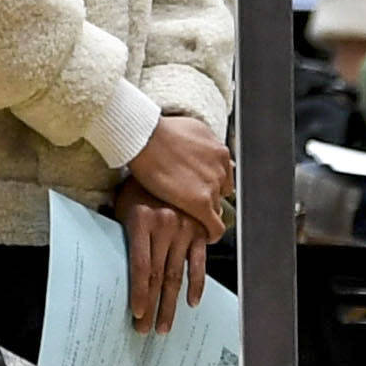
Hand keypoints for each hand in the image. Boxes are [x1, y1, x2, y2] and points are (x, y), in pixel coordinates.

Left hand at [119, 191, 212, 334]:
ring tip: (166, 325)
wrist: (162, 156)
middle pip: (158, 276)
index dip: (139, 294)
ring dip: (172, 303)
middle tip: (147, 330)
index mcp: (142, 220)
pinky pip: (199, 263)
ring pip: (177, 275)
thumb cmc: (137, 184)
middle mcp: (165, 226)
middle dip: (153, 307)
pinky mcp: (199, 231)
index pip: (140, 267)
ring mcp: (185, 229)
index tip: (136, 314)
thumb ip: (120, 231)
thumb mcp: (122, 203)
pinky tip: (192, 302)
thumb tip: (107, 261)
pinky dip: (197, 284)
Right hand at [125, 110, 236, 238]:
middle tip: (190, 201)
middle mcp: (220, 168)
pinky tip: (205, 237)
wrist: (143, 136)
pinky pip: (215, 226)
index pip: (223, 176)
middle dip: (207, 197)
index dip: (210, 184)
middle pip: (220, 193)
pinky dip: (212, 234)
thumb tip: (206, 149)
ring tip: (190, 217)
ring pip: (216, 208)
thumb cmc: (156, 129)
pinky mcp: (201, 202)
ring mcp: (212, 186)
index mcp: (219, 151)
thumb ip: (202, 142)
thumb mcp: (189, 128)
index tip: (200, 189)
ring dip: (205, 212)